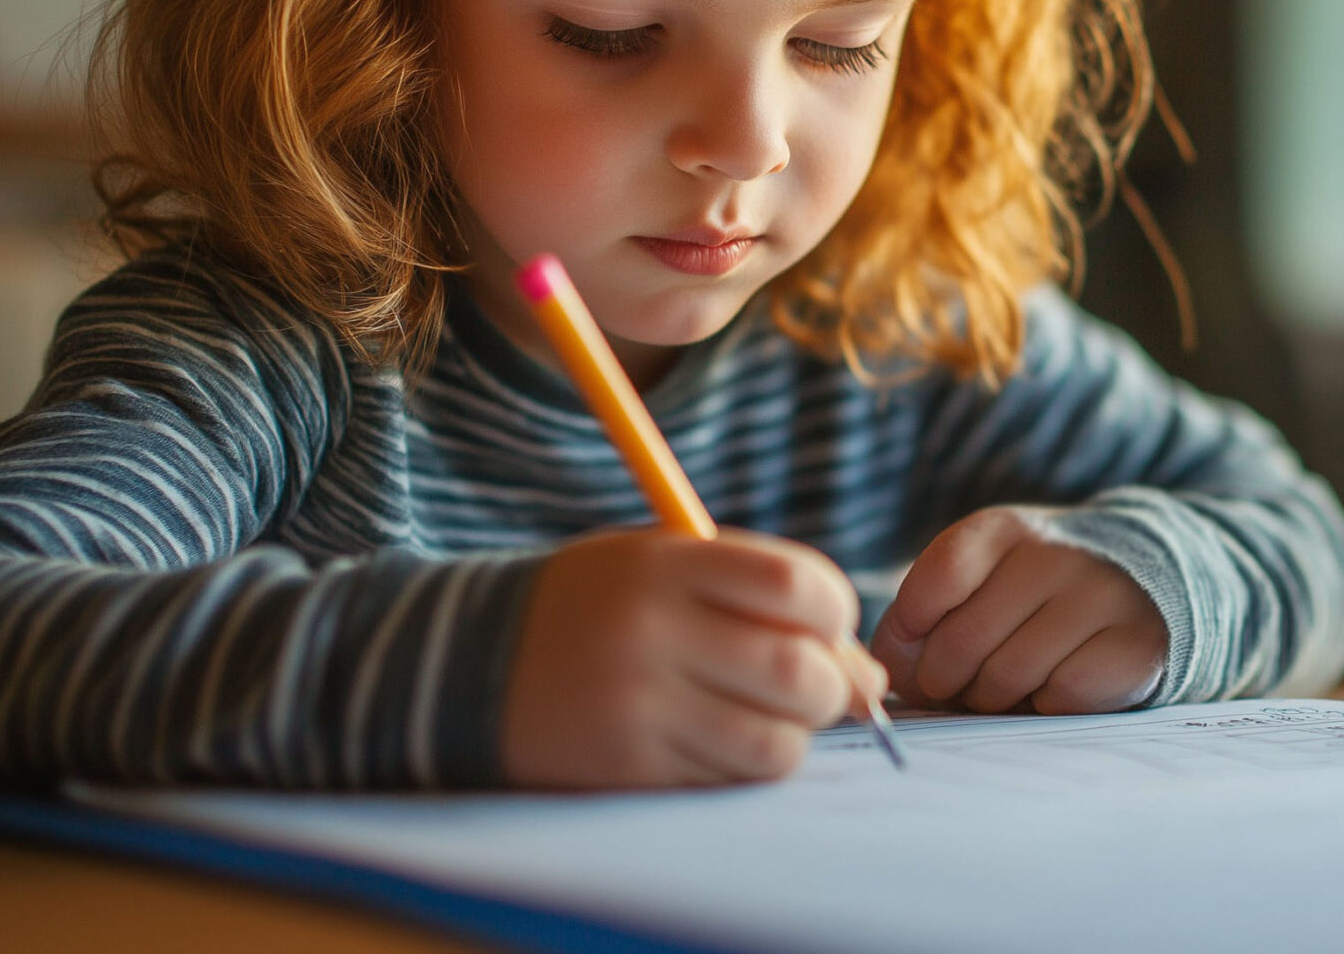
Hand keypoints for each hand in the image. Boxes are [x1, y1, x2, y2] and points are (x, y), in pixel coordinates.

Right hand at [502, 527, 887, 787]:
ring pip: (776, 741)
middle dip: (829, 685)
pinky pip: (730, 778)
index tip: (824, 625)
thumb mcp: (670, 568)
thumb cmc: (603, 606)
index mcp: (669, 564)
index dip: (836, 611)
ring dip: (793, 734)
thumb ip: (767, 601)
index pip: (799, 586)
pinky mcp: (629, 766)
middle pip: (799, 671)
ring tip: (764, 715)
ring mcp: (640, 705)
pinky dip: (747, 765)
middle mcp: (655, 632)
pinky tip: (720, 739)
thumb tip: (870, 682)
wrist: (473, 660)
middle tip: (809, 683)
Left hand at [871, 506, 1167, 714]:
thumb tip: (886, 672)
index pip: (936, 581)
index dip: (911, 631)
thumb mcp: (975, 583)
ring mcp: (1100, 597)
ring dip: (994, 699)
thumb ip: (920, 621)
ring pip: (1006, 678)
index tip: (915, 650)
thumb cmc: (1029, 596)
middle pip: (961, 642)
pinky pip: (1057, 698)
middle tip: (960, 683)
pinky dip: (1045, 706)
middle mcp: (1054, 555)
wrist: (1138, 585)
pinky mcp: (1132, 645)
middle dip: (946, 681)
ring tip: (1009, 683)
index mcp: (1002, 530)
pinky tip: (1056, 684)